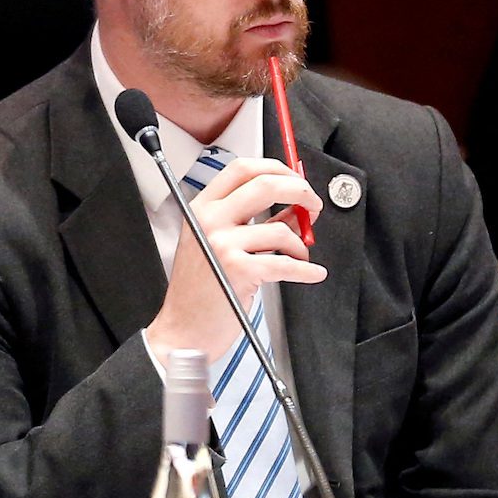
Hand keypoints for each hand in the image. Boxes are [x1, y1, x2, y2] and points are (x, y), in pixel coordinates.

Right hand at [147, 156, 324, 362]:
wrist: (184, 330)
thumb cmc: (202, 289)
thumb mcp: (218, 245)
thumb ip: (254, 222)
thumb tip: (295, 208)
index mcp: (202, 208)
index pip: (242, 168)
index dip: (276, 168)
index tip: (295, 179)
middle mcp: (209, 220)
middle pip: (265, 184)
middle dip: (300, 191)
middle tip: (313, 205)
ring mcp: (223, 244)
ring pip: (281, 229)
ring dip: (301, 245)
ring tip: (300, 256)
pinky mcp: (239, 271)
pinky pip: (286, 263)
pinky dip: (306, 270)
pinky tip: (312, 272)